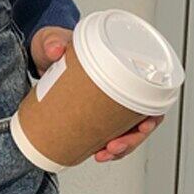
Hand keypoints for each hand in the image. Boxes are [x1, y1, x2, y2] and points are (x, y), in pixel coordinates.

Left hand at [30, 25, 164, 162]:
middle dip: (132, 138)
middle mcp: (117, 85)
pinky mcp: (92, 111)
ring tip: (103, 153)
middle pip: (140, 118)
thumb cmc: (55, 42)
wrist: (41, 52)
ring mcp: (105, 101)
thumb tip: (55, 49)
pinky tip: (96, 152)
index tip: (144, 124)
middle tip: (114, 146)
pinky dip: (105, 146)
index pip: (150, 92)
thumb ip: (53, 41)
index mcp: (117, 65)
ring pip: (125, 131)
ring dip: (120, 148)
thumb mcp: (53, 39)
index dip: (152, 112)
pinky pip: (107, 133)